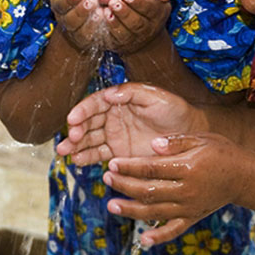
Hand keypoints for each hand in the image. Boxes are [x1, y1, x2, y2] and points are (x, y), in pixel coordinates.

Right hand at [43, 0, 103, 51]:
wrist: (87, 24)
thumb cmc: (78, 0)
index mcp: (60, 8)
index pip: (61, 5)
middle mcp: (68, 24)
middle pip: (71, 21)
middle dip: (81, 11)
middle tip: (92, 1)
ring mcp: (80, 36)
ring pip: (84, 33)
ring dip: (92, 23)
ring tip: (102, 12)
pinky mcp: (94, 43)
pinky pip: (99, 40)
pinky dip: (107, 29)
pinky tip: (111, 18)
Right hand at [56, 83, 205, 164]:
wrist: (189, 134)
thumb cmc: (175, 110)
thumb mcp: (156, 96)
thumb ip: (132, 92)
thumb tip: (109, 94)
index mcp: (120, 100)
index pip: (95, 103)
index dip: (82, 110)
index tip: (72, 119)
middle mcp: (113, 117)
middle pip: (88, 122)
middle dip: (76, 130)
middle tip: (70, 138)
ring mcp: (115, 136)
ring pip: (89, 139)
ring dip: (75, 145)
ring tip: (65, 152)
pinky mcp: (119, 153)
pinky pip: (98, 155)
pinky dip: (87, 157)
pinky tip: (78, 161)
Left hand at [102, 0, 176, 54]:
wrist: (142, 39)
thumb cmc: (147, 12)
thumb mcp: (157, 2)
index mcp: (157, 16)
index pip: (149, 10)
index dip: (138, 3)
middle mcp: (146, 30)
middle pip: (136, 23)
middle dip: (124, 13)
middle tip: (113, 2)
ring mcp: (132, 40)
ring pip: (123, 33)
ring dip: (113, 23)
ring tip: (104, 11)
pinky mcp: (118, 45)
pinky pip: (111, 39)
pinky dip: (104, 31)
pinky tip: (97, 20)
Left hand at [102, 133, 247, 245]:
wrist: (244, 176)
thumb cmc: (221, 151)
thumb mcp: (200, 138)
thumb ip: (175, 142)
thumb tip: (152, 144)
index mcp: (188, 167)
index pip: (151, 168)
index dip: (129, 166)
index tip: (112, 163)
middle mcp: (187, 190)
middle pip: (149, 190)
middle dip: (124, 185)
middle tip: (107, 179)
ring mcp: (189, 207)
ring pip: (155, 211)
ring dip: (131, 210)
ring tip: (112, 205)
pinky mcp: (193, 217)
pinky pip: (174, 230)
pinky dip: (159, 237)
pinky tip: (143, 239)